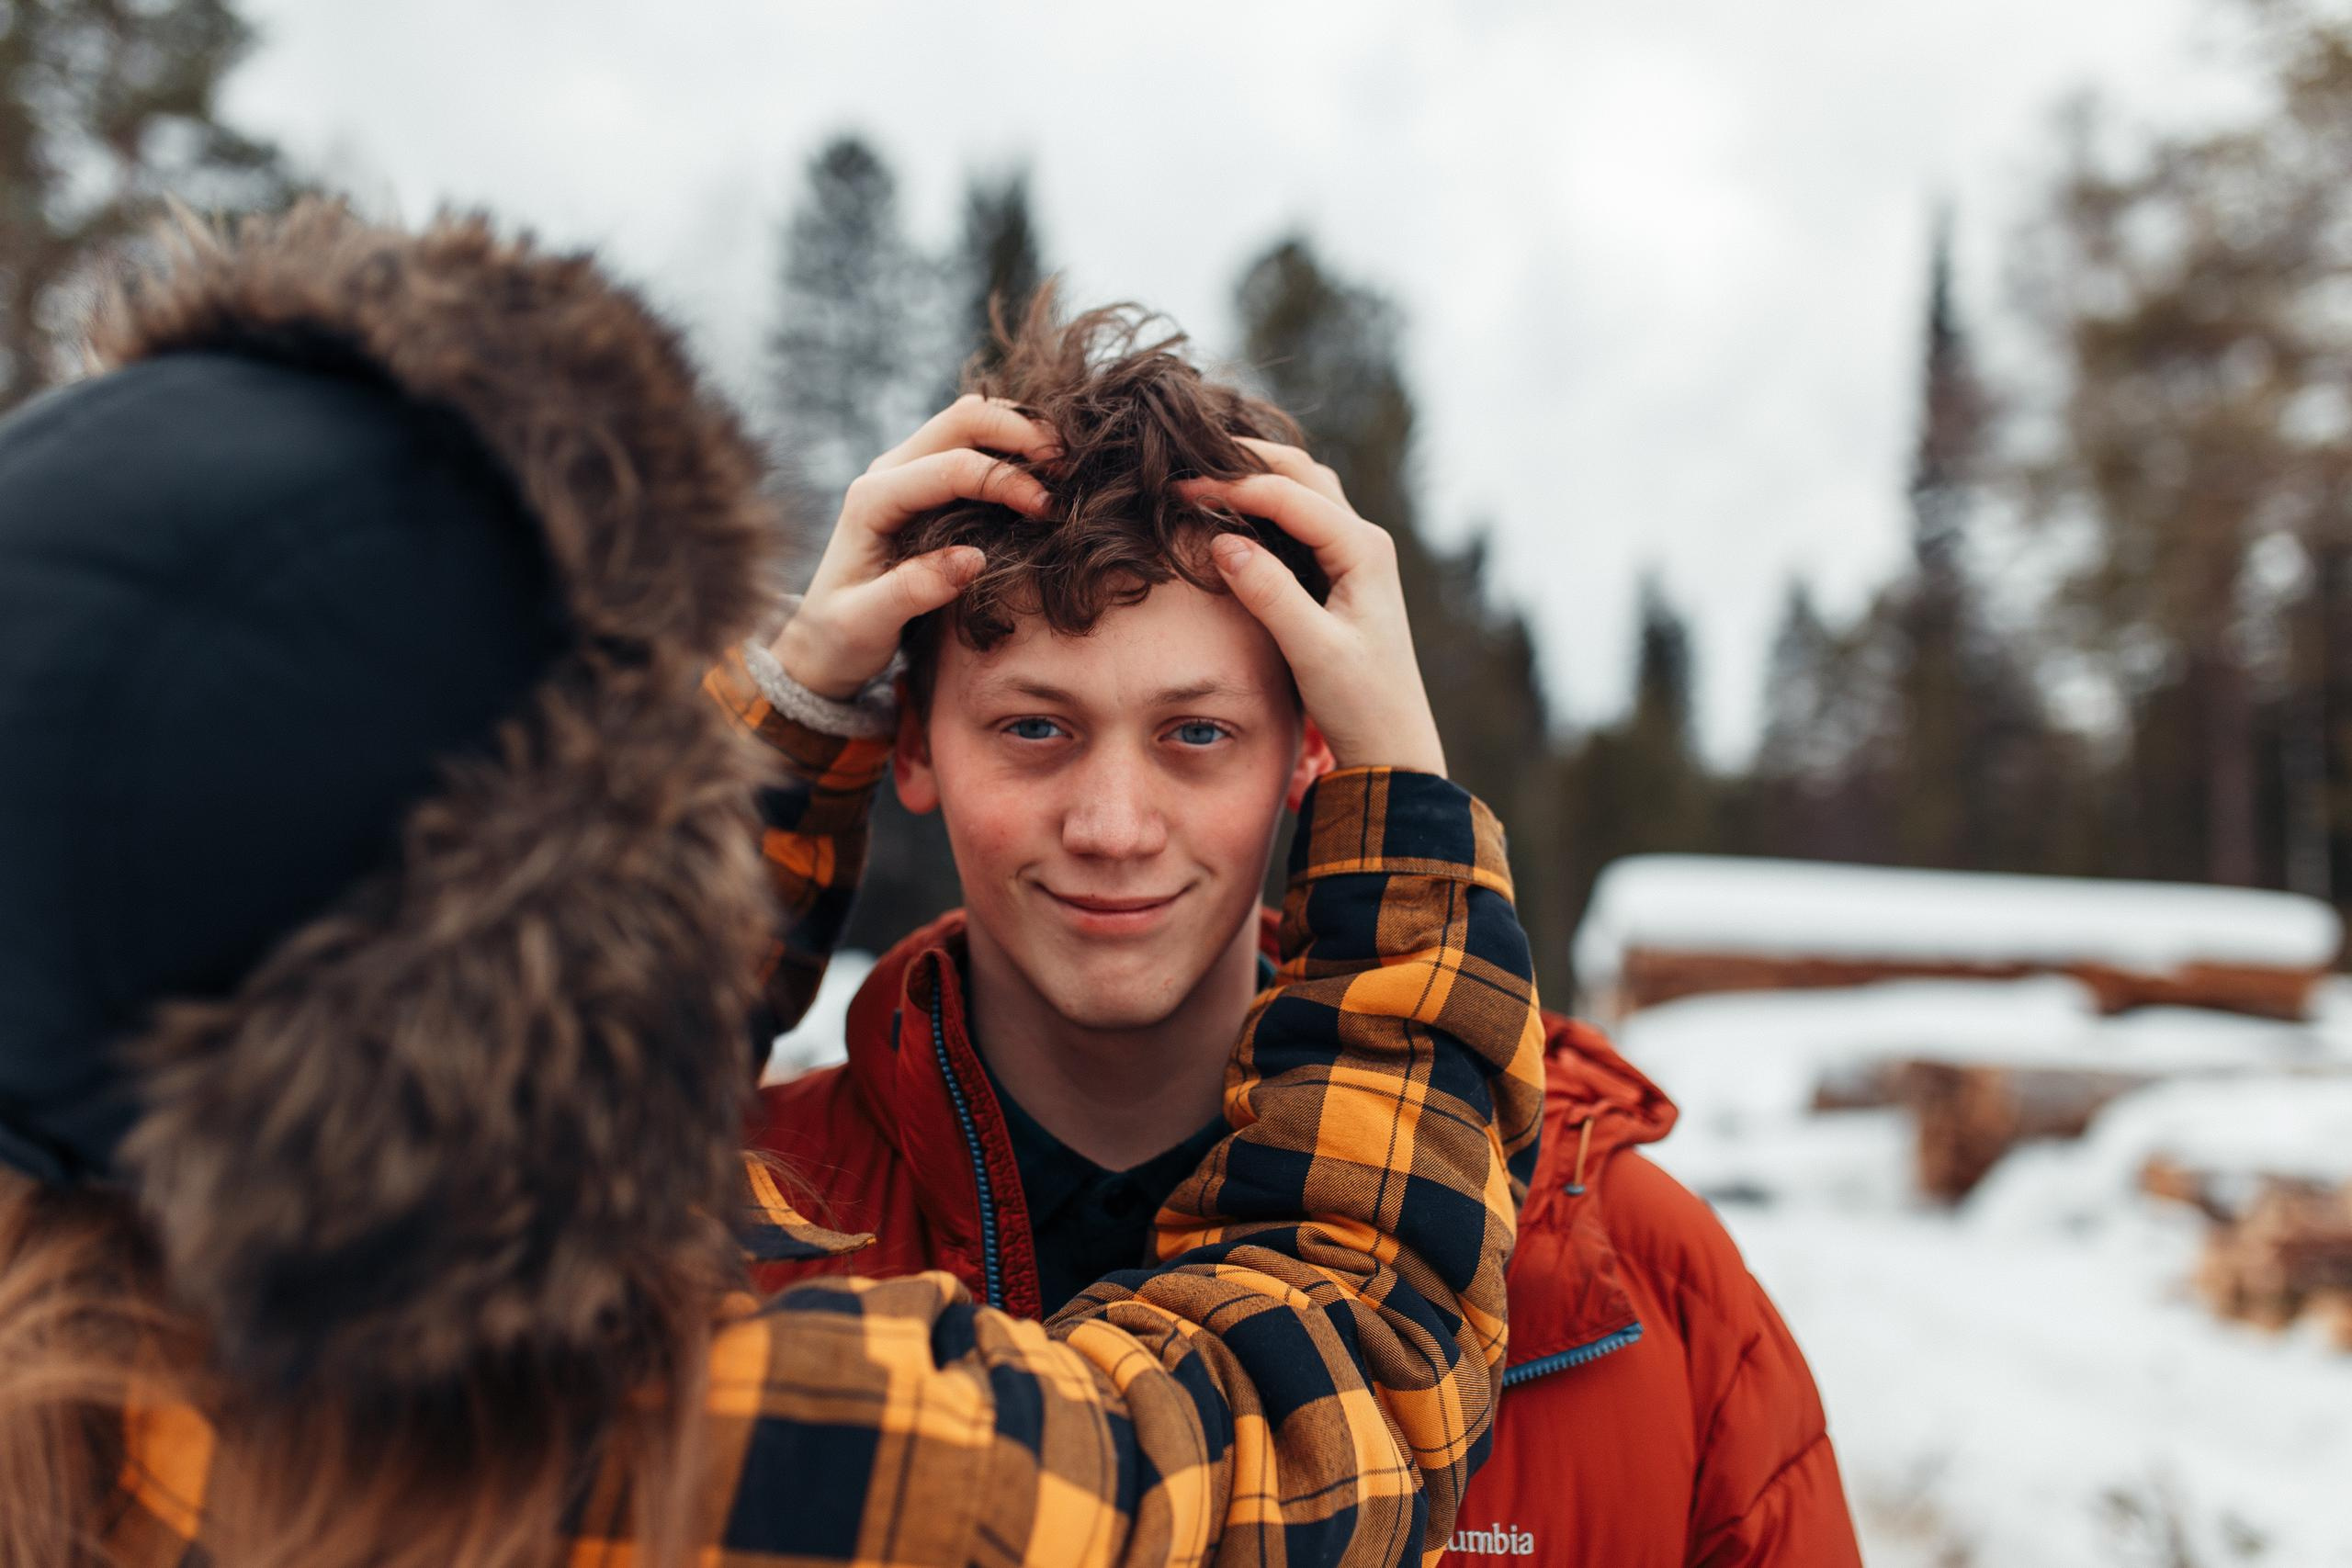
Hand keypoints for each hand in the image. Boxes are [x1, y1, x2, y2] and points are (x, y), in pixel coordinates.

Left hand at [772, 396, 1058, 698]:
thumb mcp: (866, 624)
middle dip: (1021, 433)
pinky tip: (1043, 477)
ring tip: (1065, 468)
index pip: (951, 466)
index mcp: (872, 499)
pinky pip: (973, 444)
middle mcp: (888, 471)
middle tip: (1069, 468)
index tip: (1048, 510)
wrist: (820, 639)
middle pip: (964, 418)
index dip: (1005, 480)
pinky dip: (1011, 448)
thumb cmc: (841, 636)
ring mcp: (906, 471)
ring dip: (1021, 433)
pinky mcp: (924, 482)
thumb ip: (914, 590)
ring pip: (971, 421)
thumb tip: (974, 558)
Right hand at [1180, 441, 1446, 776]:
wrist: (1392, 743)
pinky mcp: (1342, 571)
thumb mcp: (1312, 651)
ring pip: (1303, 489)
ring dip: (1256, 476)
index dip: (1233, 485)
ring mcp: (1356, 553)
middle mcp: (1364, 540)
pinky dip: (1264, 505)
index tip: (1179, 488)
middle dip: (1244, 460)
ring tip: (1203, 476)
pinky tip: (1231, 513)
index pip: (1289, 494)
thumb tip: (1221, 542)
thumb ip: (1270, 594)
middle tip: (1186, 462)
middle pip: (1300, 472)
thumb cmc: (1361, 701)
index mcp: (1363, 550)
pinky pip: (1301, 518)